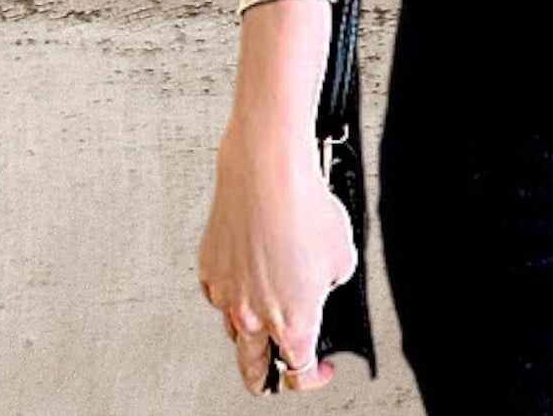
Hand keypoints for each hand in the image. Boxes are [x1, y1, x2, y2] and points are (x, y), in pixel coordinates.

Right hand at [197, 120, 357, 393]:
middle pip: (253, 368)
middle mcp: (253, 315)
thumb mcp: (343, 254)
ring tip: (260, 326)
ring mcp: (227, 294)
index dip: (312, 377)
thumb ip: (332, 280)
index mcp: (292, 321)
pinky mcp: (209, 268)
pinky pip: (219, 294)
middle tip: (272, 379)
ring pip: (233, 330)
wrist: (266, 173)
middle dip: (265, 379)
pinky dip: (231, 294)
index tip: (319, 370)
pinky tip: (245, 279)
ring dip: (247, 334)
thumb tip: (321, 280)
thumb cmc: (304, 208)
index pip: (298, 371)